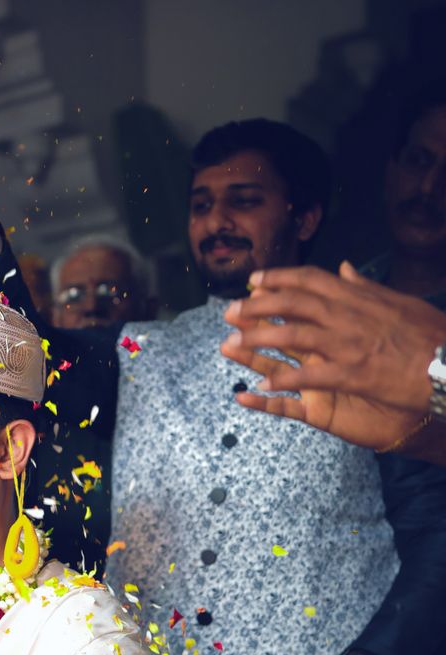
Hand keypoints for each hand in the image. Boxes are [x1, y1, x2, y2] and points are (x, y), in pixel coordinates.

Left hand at [221, 263, 445, 447]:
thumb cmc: (432, 333)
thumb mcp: (399, 300)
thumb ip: (365, 286)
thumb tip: (345, 268)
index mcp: (358, 296)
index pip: (309, 279)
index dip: (278, 278)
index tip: (254, 280)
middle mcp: (348, 315)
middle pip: (291, 304)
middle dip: (256, 306)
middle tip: (229, 311)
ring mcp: (349, 344)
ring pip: (292, 337)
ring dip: (258, 339)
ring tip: (231, 344)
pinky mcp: (353, 374)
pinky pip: (310, 376)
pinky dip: (284, 380)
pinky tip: (261, 386)